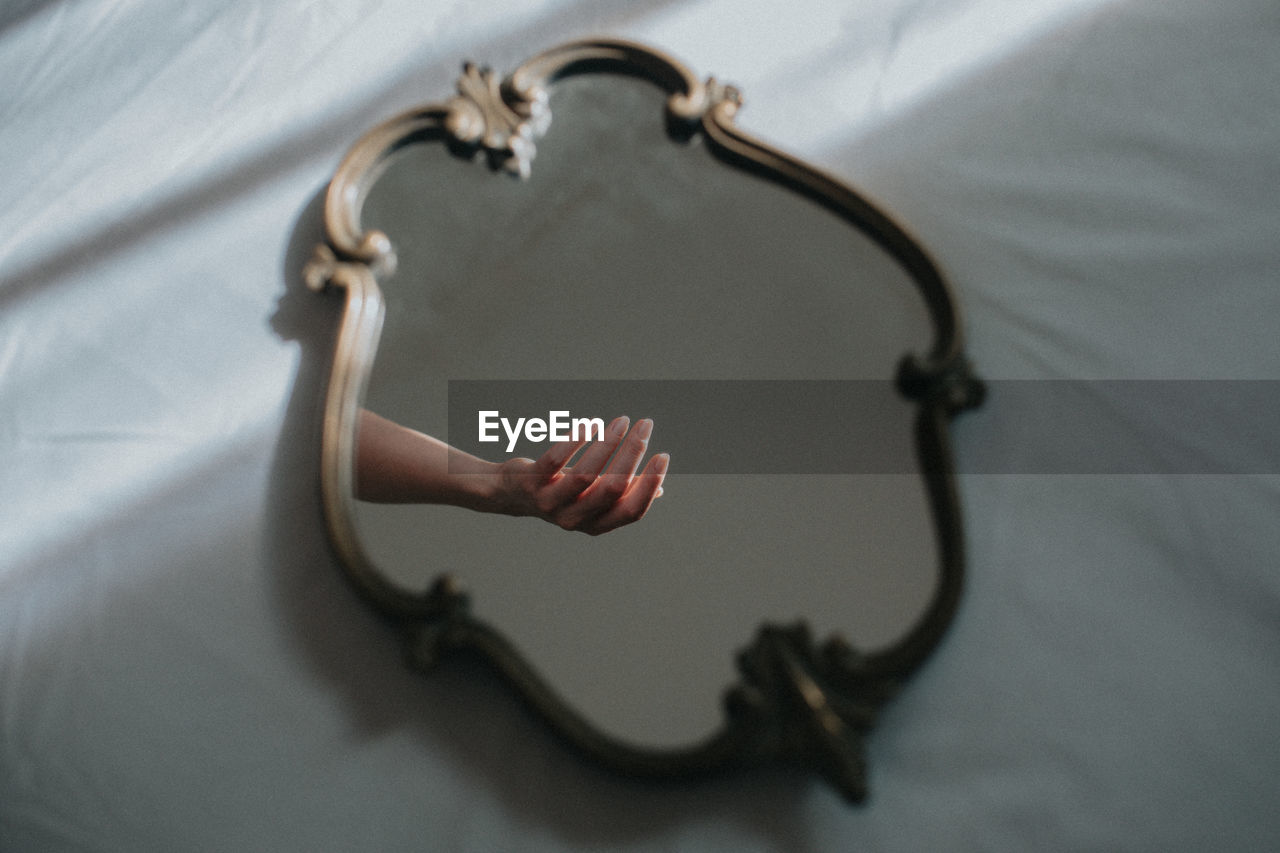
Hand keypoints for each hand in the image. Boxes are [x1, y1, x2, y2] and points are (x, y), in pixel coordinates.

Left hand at [493, 416, 668, 534]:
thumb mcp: (592, 496)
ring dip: (608, 443)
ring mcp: (551, 503)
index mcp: (596, 525)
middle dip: (633, 454)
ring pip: (586, 474)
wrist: (508, 494)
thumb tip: (660, 491)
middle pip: (612, 488)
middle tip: (646, 425)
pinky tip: (591, 423)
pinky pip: (556, 461)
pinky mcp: (531, 483)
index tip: (663, 455)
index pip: (632, 510)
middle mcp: (574, 519)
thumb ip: (621, 494)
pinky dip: (576, 440)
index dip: (651, 484)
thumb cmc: (559, 492)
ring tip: (622, 420)